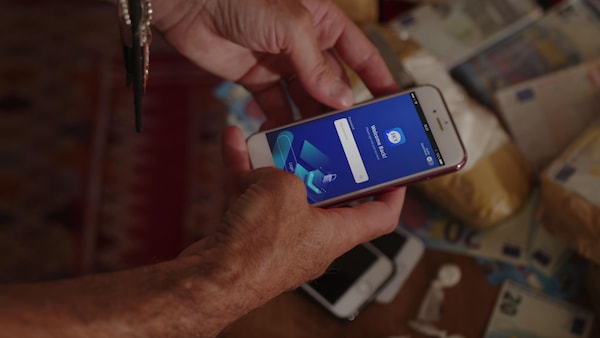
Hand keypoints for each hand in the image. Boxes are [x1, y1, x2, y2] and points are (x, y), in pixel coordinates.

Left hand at [152, 0, 398, 127]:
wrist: (189, 3)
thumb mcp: (291, 27)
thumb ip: (317, 66)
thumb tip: (342, 100)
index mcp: (322, 23)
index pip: (360, 53)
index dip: (377, 77)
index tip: (393, 102)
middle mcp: (304, 45)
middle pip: (333, 82)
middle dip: (343, 108)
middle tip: (356, 135)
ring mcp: (280, 63)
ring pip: (306, 99)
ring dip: (313, 120)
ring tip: (325, 144)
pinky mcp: (255, 79)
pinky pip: (275, 106)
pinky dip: (282, 123)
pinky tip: (290, 139)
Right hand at [180, 126, 405, 299]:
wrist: (210, 278)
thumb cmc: (256, 249)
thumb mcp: (285, 189)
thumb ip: (288, 169)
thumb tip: (272, 167)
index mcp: (336, 233)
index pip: (381, 215)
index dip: (393, 190)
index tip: (393, 168)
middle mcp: (311, 237)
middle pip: (327, 194)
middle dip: (319, 160)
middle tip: (320, 135)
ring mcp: (280, 236)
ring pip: (283, 190)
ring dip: (275, 160)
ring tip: (272, 133)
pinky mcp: (251, 234)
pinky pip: (253, 195)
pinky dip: (245, 170)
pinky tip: (235, 142)